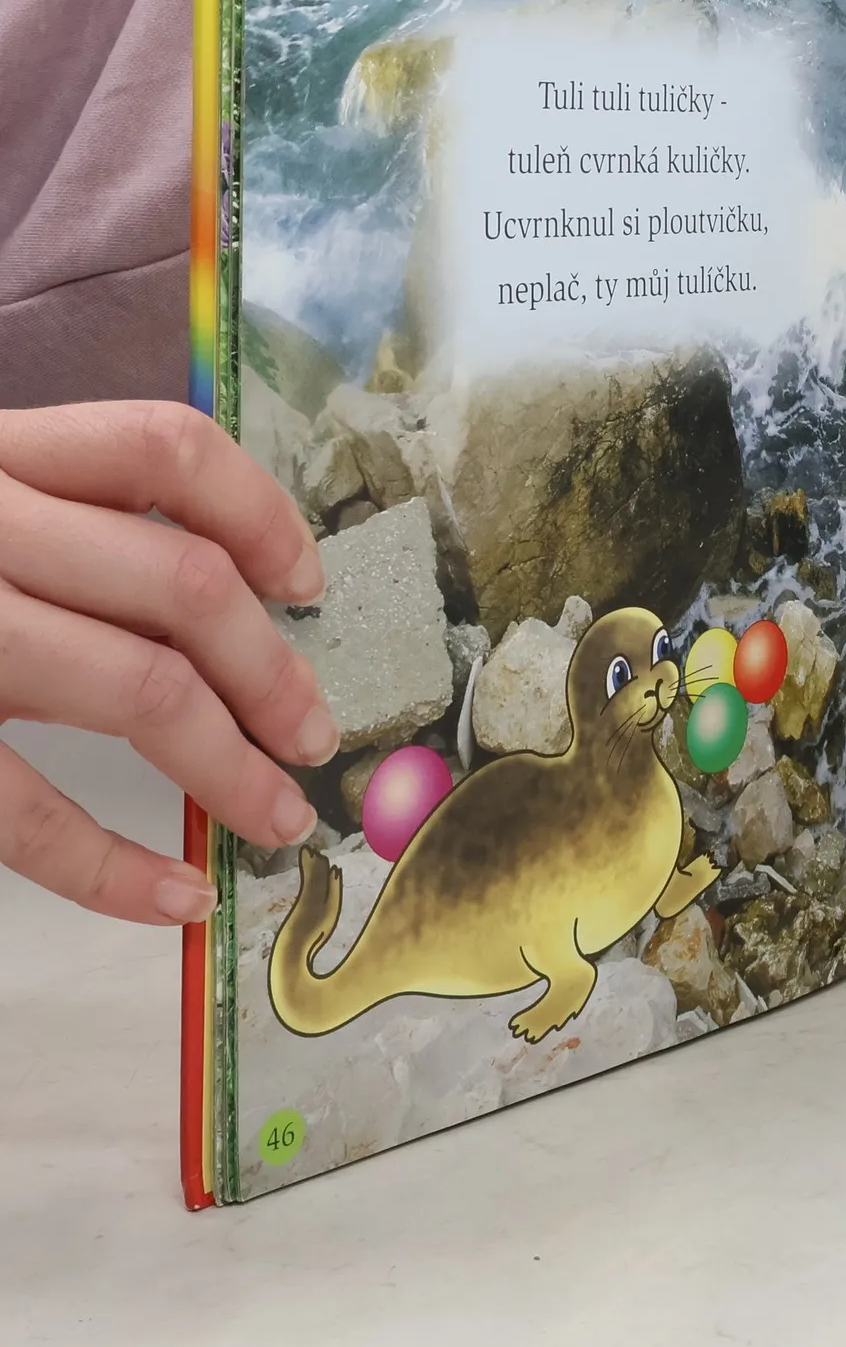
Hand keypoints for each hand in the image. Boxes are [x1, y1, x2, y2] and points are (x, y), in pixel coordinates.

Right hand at [0, 403, 337, 923]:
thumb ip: (56, 520)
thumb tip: (229, 591)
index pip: (164, 448)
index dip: (259, 512)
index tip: (306, 581)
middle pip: (181, 584)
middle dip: (273, 671)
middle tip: (314, 736)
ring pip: (138, 688)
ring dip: (231, 768)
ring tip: (275, 819)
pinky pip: (21, 809)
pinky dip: (112, 866)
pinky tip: (172, 897)